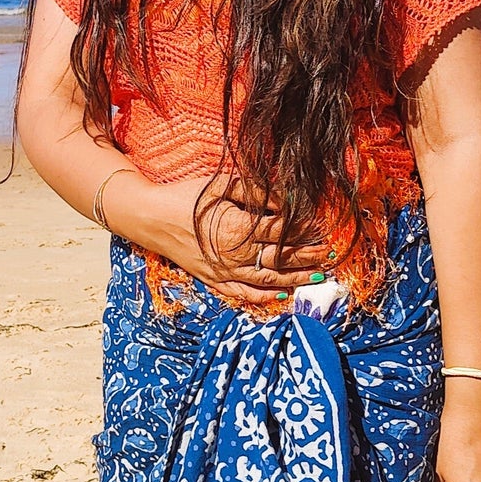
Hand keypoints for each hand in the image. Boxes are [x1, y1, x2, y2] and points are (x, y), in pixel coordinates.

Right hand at [110, 172, 337, 309]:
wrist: (151, 218)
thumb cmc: (187, 196)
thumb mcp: (223, 184)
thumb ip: (257, 192)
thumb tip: (287, 199)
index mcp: (239, 227)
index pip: (282, 231)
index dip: (304, 229)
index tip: (322, 226)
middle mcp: (236, 254)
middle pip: (281, 257)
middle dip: (308, 256)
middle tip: (329, 254)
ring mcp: (225, 271)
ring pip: (269, 279)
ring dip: (296, 278)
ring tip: (318, 277)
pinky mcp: (214, 280)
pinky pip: (244, 293)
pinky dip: (264, 297)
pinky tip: (282, 296)